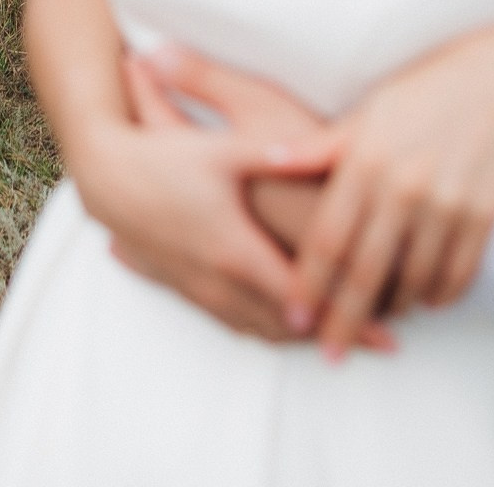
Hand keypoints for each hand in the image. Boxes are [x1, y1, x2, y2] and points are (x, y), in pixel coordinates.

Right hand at [129, 46, 399, 351]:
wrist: (105, 176)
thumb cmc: (166, 156)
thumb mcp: (225, 150)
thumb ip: (278, 154)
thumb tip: (326, 150)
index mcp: (236, 249)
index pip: (304, 300)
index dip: (346, 318)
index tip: (388, 334)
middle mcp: (219, 279)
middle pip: (288, 326)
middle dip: (336, 336)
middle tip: (383, 344)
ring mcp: (199, 288)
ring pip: (260, 329)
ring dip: (302, 339)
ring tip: (344, 338)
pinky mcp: (184, 287)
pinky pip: (234, 323)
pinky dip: (268, 331)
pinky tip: (290, 330)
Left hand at [290, 27, 493, 355]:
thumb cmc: (422, 93)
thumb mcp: (365, 112)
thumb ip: (318, 147)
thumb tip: (266, 158)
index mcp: (364, 160)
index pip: (327, 239)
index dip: (308, 284)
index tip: (294, 317)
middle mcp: (403, 186)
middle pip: (365, 272)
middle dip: (343, 319)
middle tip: (328, 353)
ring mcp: (446, 203)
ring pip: (413, 279)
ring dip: (393, 308)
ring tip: (375, 326)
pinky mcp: (484, 214)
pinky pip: (459, 272)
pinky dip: (440, 295)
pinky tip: (425, 302)